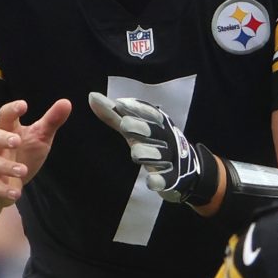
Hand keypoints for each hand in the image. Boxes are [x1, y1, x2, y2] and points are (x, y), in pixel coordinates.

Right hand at [0, 98, 72, 204]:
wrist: (3, 182)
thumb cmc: (23, 153)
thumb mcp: (39, 137)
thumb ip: (51, 121)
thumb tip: (66, 102)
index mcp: (6, 129)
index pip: (5, 115)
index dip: (12, 109)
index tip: (23, 105)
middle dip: (4, 139)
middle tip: (17, 141)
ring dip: (7, 167)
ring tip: (22, 170)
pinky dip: (4, 190)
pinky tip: (16, 194)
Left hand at [87, 91, 220, 206]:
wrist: (185, 170)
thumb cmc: (153, 143)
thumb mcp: (134, 128)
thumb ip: (113, 115)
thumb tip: (92, 96)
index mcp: (158, 125)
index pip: (150, 113)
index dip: (137, 108)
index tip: (120, 103)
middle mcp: (165, 140)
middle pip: (153, 132)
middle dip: (141, 127)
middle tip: (124, 124)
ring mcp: (169, 160)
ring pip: (158, 155)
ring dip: (147, 153)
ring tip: (135, 152)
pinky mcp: (171, 180)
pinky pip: (166, 179)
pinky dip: (159, 180)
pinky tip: (151, 180)